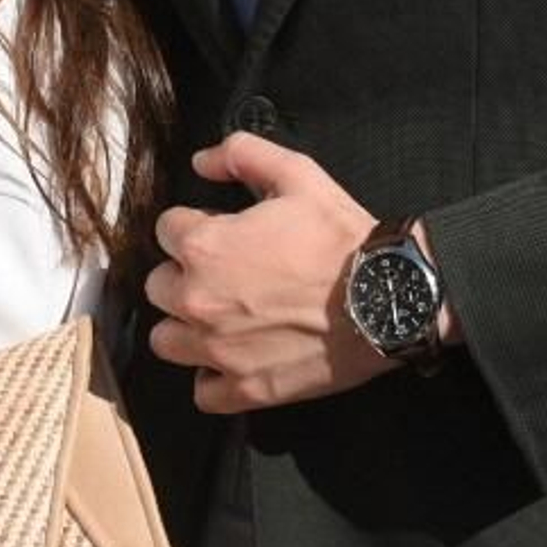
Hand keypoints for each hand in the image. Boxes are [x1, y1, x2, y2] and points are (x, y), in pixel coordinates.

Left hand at [144, 132, 391, 413]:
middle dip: (183, 275)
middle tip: (222, 273)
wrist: (388, 297)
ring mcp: (218, 351)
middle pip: (158, 286)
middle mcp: (198, 301)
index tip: (220, 231)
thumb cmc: (340, 236)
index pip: (165, 229)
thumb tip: (201, 160)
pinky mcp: (245, 388)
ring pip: (167, 340)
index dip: (193, 226)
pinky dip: (212, 377)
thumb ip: (241, 154)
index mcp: (204, 247)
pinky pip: (202, 392)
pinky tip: (233, 358)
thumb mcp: (297, 173)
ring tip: (219, 317)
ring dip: (185, 327)